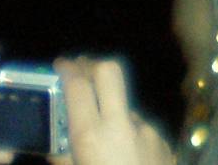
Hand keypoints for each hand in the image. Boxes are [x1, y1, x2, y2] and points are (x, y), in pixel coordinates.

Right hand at [50, 58, 173, 164]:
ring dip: (110, 112)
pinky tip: (123, 155)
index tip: (61, 63)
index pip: (79, 87)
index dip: (68, 70)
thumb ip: (63, 158)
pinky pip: (139, 129)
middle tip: (80, 67)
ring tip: (101, 140)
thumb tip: (55, 149)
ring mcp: (147, 129)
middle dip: (93, 65)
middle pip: (110, 72)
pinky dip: (127, 135)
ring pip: (125, 106)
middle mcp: (122, 124)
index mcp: (92, 135)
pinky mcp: (162, 140)